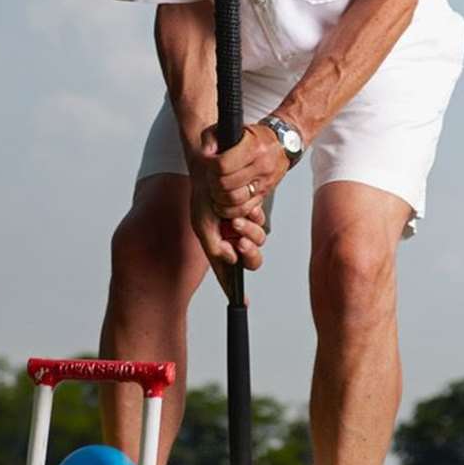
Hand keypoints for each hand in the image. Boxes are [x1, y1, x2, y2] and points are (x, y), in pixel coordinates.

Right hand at [190, 137, 267, 292]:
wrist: (212, 164)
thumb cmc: (201, 195)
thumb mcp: (202, 222)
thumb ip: (214, 245)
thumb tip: (232, 259)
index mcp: (218, 245)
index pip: (227, 272)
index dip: (232, 287)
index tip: (241, 300)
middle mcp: (231, 238)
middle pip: (250, 258)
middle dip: (249, 253)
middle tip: (241, 242)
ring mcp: (243, 225)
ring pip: (258, 239)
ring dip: (250, 232)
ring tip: (237, 220)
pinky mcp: (253, 211)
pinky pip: (261, 220)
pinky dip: (256, 218)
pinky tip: (248, 210)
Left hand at [199, 121, 289, 220]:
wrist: (281, 144)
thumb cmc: (255, 137)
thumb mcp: (232, 127)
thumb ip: (212, 137)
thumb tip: (206, 153)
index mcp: (254, 147)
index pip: (223, 164)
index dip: (210, 165)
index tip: (208, 162)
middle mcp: (262, 166)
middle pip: (226, 183)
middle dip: (213, 181)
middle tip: (211, 175)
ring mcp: (264, 183)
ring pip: (234, 199)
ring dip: (219, 197)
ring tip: (216, 188)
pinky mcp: (264, 195)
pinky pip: (244, 209)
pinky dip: (229, 209)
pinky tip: (223, 202)